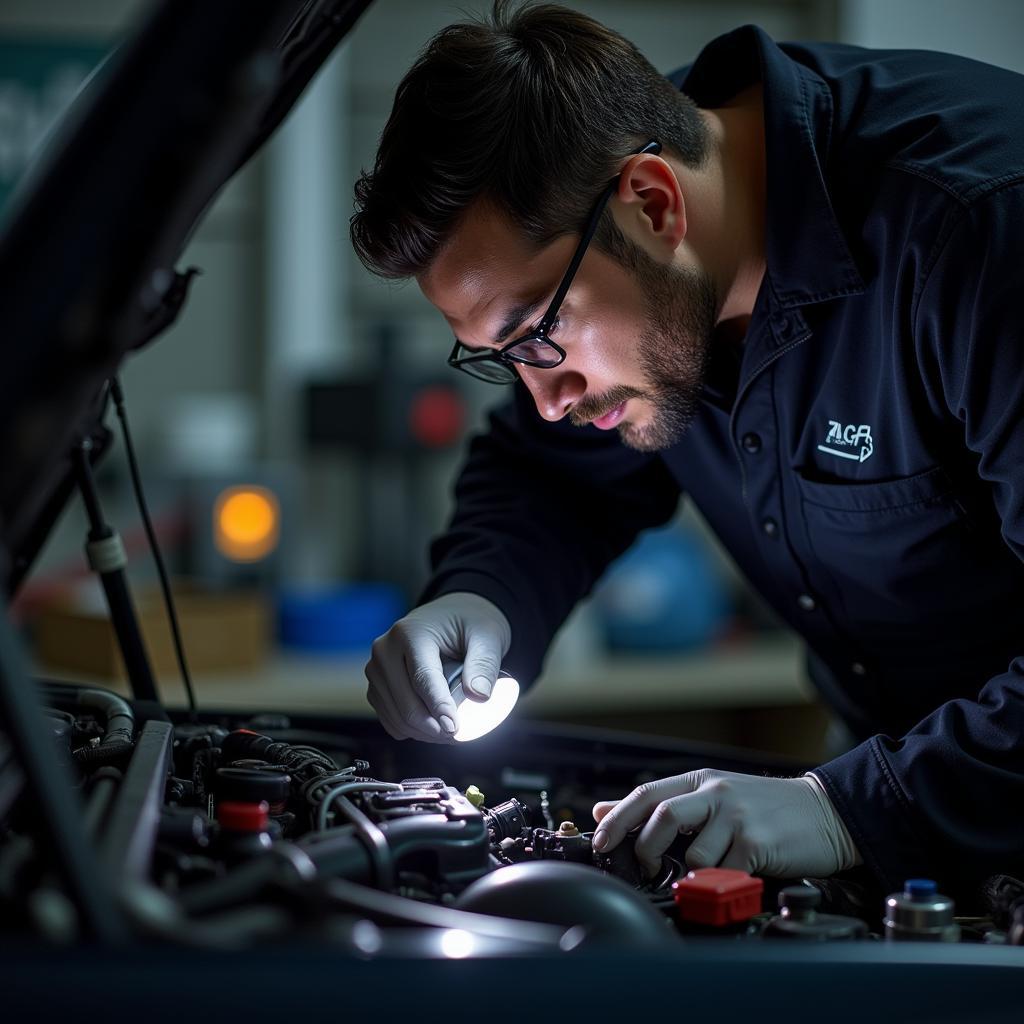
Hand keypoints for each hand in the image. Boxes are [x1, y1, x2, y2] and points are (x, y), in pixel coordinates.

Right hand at [364, 592, 510, 742]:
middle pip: (406, 704)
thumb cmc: (469, 623)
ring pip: (397, 717)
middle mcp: (386, 649)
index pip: (422, 679)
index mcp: (410, 633)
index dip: (439, 707)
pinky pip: (391, 720)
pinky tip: (433, 726)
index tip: (454, 728)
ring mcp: (377, 668)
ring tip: (451, 731)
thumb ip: (484, 664)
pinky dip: (412, 730)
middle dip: (434, 727)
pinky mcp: (377, 685)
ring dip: (424, 732)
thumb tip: (478, 696)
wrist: (453, 616)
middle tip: (459, 735)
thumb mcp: (487, 636)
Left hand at [591, 769, 861, 878]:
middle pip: (662, 816)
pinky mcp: (758, 842)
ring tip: (704, 874)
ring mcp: (737, 816)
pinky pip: (725, 871)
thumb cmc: (766, 808)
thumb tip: (605, 809)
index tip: (600, 842)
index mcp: (700, 781)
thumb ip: (662, 803)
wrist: (825, 813)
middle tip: (646, 867)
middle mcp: (715, 793)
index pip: (646, 795)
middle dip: (645, 848)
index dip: (616, 819)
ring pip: (694, 853)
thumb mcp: (711, 795)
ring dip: (692, 873)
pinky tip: (731, 875)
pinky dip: (721, 881)